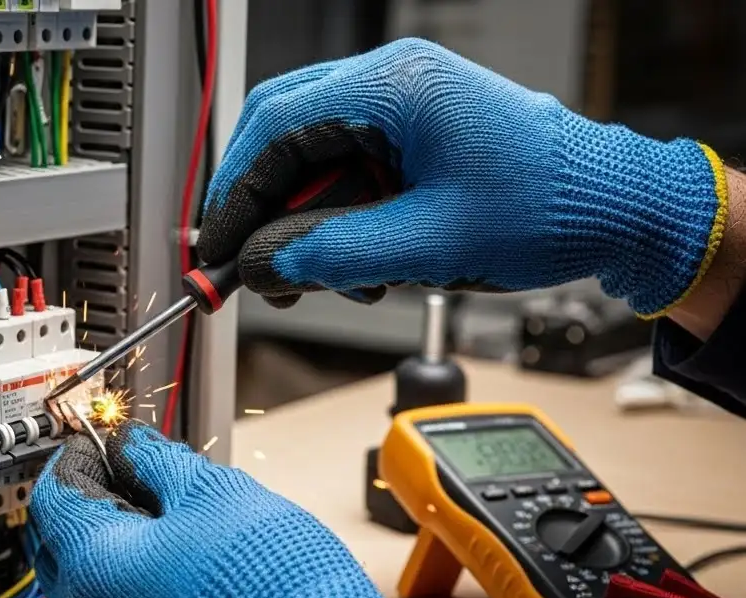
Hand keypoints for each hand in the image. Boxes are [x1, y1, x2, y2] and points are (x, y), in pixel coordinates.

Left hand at [28, 422, 425, 597]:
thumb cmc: (273, 592)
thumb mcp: (215, 494)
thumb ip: (158, 462)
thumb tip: (132, 445)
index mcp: (92, 569)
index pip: (53, 497)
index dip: (78, 458)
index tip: (102, 442)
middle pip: (63, 547)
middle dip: (91, 504)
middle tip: (133, 476)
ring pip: (91, 595)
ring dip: (115, 553)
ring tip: (170, 525)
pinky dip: (136, 597)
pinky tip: (183, 577)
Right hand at [199, 38, 728, 316]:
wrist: (617, 208)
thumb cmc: (547, 208)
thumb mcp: (427, 244)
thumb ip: (332, 253)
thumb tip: (262, 267)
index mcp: (395, 89)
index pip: (275, 128)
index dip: (234, 194)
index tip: (217, 248)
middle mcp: (393, 83)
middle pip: (281, 133)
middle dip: (259, 206)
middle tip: (247, 265)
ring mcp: (402, 105)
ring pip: (311, 155)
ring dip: (301, 219)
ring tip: (318, 277)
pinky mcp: (412, 134)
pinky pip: (346, 167)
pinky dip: (335, 216)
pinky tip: (356, 262)